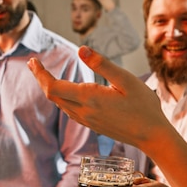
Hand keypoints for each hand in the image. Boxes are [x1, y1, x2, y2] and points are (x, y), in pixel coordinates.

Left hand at [27, 46, 166, 148]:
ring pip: (59, 104)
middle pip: (52, 95)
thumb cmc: (143, 106)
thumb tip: (81, 49)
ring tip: (44, 74)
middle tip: (34, 63)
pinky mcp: (92, 124)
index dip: (40, 74)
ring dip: (49, 88)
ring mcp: (87, 120)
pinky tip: (65, 91)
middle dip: (41, 78)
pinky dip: (61, 98)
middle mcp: (84, 111)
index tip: (34, 61)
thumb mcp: (126, 80)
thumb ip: (102, 65)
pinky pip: (69, 110)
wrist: (152, 136)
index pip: (53, 87)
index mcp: (89, 98)